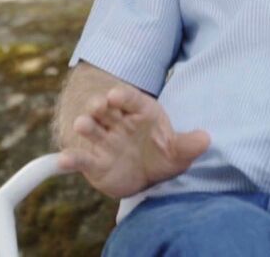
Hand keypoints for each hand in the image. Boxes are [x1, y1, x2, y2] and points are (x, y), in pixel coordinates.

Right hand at [57, 85, 209, 197]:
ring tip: (81, 125)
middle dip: (100, 106)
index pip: (130, 98)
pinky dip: (71, 159)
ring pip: (91, 128)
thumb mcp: (178, 151)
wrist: (145, 175)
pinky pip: (81, 159)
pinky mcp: (93, 161)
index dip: (123, 95)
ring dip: (85, 125)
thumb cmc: (161, 154)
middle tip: (97, 106)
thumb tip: (206, 139)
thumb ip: (188, 145)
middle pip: (105, 109)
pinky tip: (63, 160)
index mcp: (139, 110)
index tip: (116, 95)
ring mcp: (103, 140)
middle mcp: (117, 121)